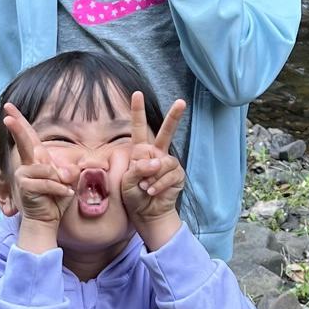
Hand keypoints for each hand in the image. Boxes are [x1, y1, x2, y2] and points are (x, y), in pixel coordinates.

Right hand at [1, 104, 78, 237]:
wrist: (47, 220)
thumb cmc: (56, 200)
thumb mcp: (69, 182)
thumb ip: (70, 171)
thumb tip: (65, 171)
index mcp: (38, 159)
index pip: (29, 137)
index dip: (20, 121)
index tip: (9, 107)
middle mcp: (29, 164)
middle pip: (24, 141)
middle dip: (17, 128)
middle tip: (7, 116)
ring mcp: (24, 174)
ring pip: (47, 170)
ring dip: (60, 181)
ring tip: (63, 190)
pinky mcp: (24, 185)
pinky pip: (47, 182)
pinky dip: (59, 190)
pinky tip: (64, 196)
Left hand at [122, 91, 186, 245]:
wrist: (147, 214)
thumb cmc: (133, 197)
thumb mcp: (126, 181)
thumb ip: (137, 168)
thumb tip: (157, 162)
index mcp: (140, 151)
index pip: (139, 128)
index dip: (138, 111)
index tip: (137, 94)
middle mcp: (156, 154)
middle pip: (166, 132)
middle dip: (174, 117)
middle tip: (181, 102)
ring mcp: (168, 164)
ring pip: (163, 162)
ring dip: (152, 176)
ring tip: (145, 188)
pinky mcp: (177, 175)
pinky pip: (169, 174)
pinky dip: (159, 184)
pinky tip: (152, 191)